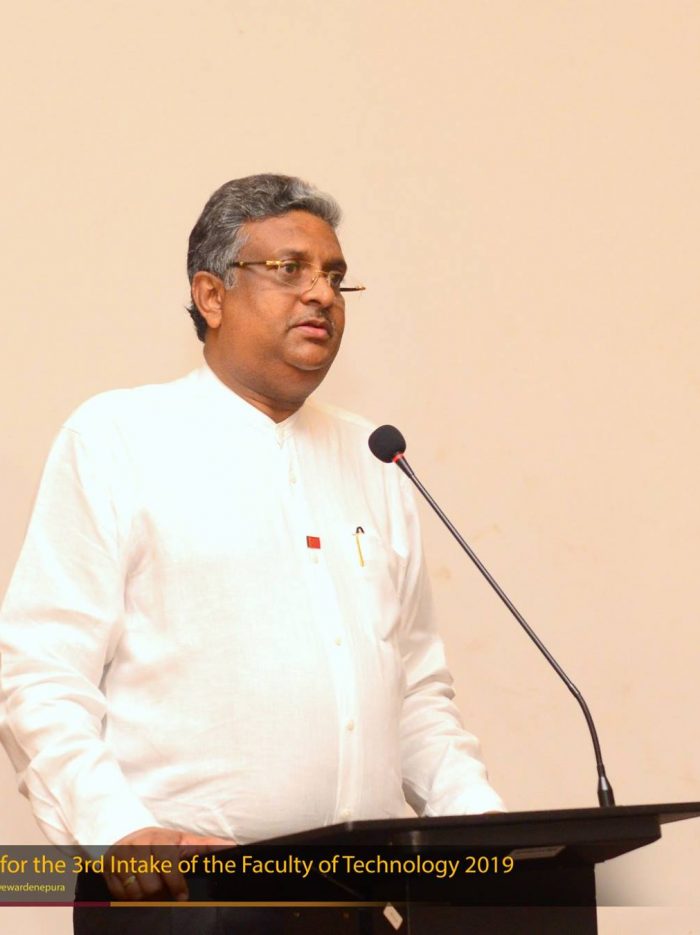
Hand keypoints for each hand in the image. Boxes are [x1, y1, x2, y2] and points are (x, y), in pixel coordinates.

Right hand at [104, 826, 235, 900]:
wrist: (129, 835)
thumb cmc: (162, 842)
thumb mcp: (183, 841)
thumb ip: (206, 845)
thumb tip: (233, 846)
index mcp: (158, 838)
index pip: (167, 863)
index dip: (176, 883)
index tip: (182, 897)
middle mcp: (137, 846)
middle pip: (150, 885)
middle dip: (160, 894)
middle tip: (164, 894)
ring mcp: (119, 857)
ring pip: (134, 892)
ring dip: (145, 898)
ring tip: (151, 892)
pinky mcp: (106, 867)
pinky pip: (118, 894)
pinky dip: (128, 897)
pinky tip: (136, 890)